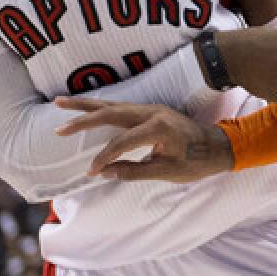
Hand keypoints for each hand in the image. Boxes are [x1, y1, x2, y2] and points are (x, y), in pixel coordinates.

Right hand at [54, 100, 234, 180]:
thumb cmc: (196, 162)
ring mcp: (150, 108)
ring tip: (59, 102)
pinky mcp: (149, 111)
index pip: (121, 142)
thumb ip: (135, 172)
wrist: (217, 146)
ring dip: (85, 105)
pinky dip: (99, 107)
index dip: (104, 157)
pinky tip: (86, 108)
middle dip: (82, 119)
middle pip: (110, 112)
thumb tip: (104, 173)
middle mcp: (152, 112)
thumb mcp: (167, 172)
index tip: (92, 172)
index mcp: (158, 127)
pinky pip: (119, 106)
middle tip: (58, 128)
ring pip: (112, 104)